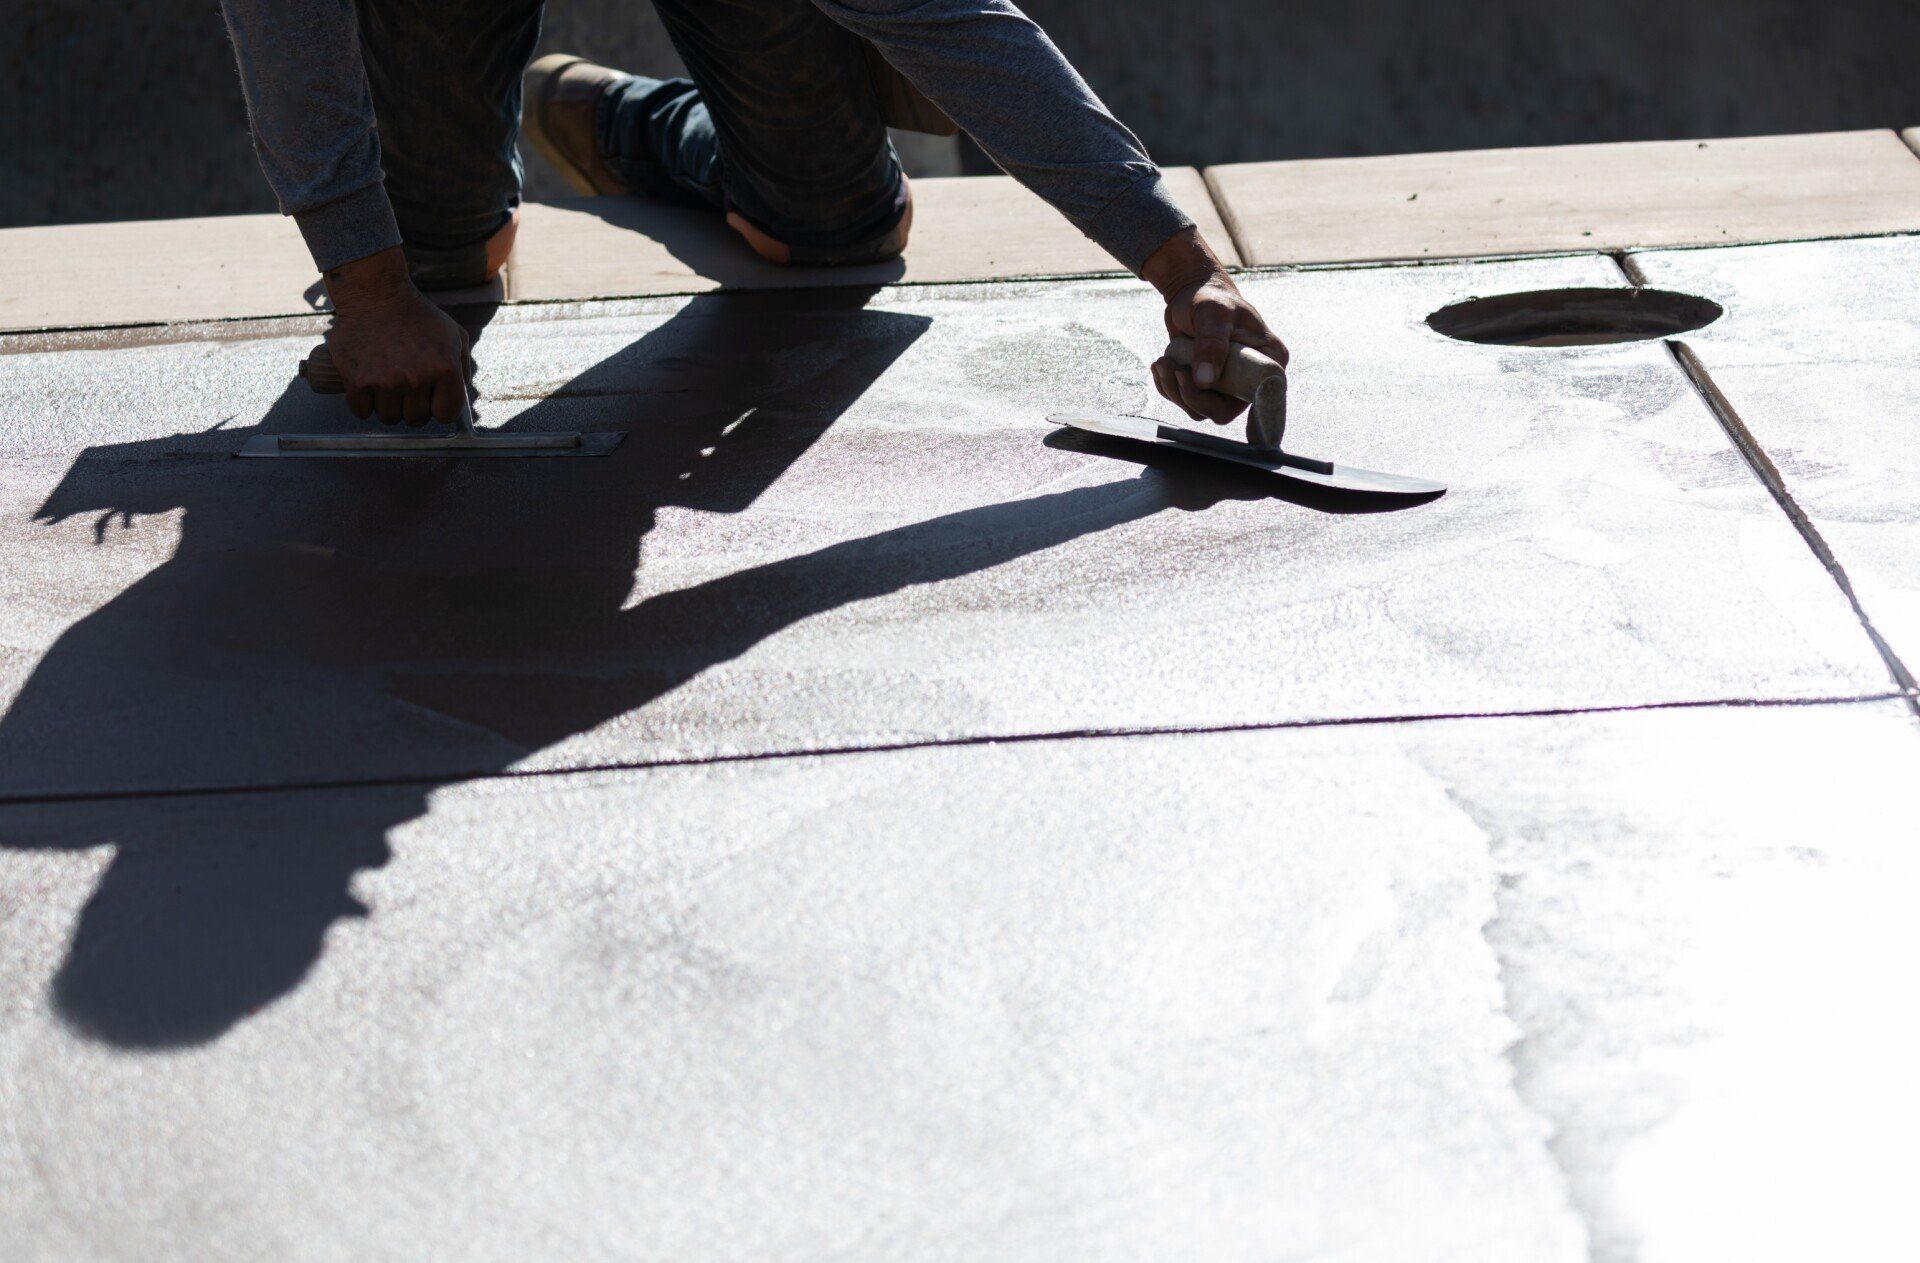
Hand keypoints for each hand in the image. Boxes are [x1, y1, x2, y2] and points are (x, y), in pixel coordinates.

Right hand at [321, 246, 470, 425]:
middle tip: (405, 388)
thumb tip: (459, 400)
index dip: (438, 408)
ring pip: (388, 418)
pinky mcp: (357, 380)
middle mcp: (417, 378)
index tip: (430, 398)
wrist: (375, 294)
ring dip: (387, 406)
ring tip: (386, 383)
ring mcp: (386, 381)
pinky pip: (362, 411)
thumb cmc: (417, 315)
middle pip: (415, 419)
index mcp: (445, 369)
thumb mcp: (454, 335)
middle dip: (412, 407)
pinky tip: (367, 386)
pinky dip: (363, 404)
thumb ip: (463, 368)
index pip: (445, 414)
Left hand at [1140, 227, 1289, 425]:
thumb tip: (1205, 382)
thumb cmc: (1209, 296)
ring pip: (1199, 409)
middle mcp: (1250, 379)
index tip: (1211, 392)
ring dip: (1175, 391)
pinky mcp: (1206, 387)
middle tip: (1174, 370)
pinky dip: (1168, 387)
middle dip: (1192, 396)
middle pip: (1223, 412)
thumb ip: (1211, 344)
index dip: (1240, 410)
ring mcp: (1227, 386)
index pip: (1263, 399)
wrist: (1190, 293)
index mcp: (1269, 361)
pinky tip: (1162, 365)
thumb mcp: (1213, 313)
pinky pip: (1185, 401)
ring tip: (1162, 362)